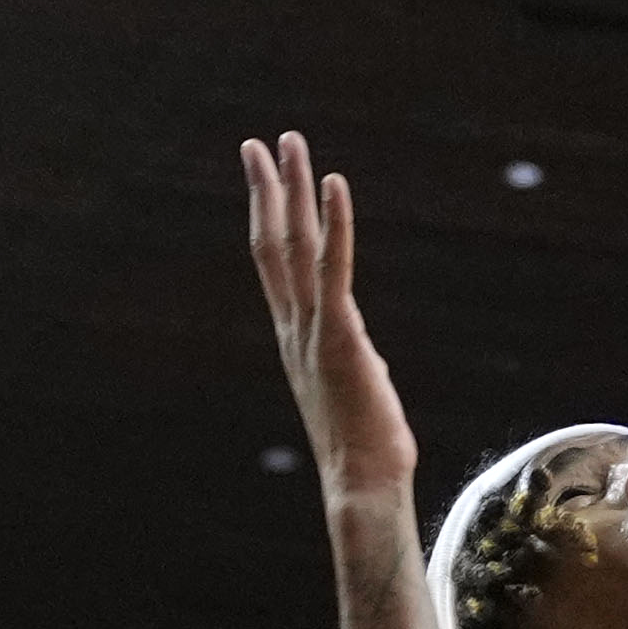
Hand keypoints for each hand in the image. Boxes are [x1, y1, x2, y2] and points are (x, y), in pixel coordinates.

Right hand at [237, 135, 421, 503]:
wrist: (361, 486)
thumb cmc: (366, 451)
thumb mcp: (357, 393)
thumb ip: (353, 363)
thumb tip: (364, 357)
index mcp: (295, 337)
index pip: (274, 266)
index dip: (266, 218)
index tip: (263, 180)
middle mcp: (294, 327)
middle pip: (273, 243)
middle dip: (268, 189)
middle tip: (261, 142)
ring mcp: (313, 329)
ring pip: (294, 244)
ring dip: (292, 189)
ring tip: (288, 142)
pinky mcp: (341, 335)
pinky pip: (336, 267)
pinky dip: (336, 223)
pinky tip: (335, 184)